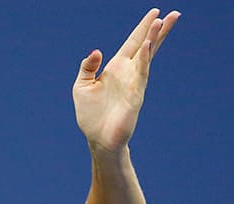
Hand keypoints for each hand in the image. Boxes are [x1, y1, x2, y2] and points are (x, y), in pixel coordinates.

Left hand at [73, 8, 179, 151]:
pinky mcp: (135, 95)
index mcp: (116, 68)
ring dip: (153, 39)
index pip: (133, 43)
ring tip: (162, 22)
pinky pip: (141, 74)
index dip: (143, 28)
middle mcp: (128, 72)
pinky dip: (144, 59)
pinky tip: (147, 46)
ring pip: (147, 56)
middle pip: (147, 45)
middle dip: (158, 29)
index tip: (155, 12)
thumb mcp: (82, 86)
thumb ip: (87, 67)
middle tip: (173, 13)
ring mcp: (134, 83)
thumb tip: (96, 51)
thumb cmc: (91, 114)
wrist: (98, 138)